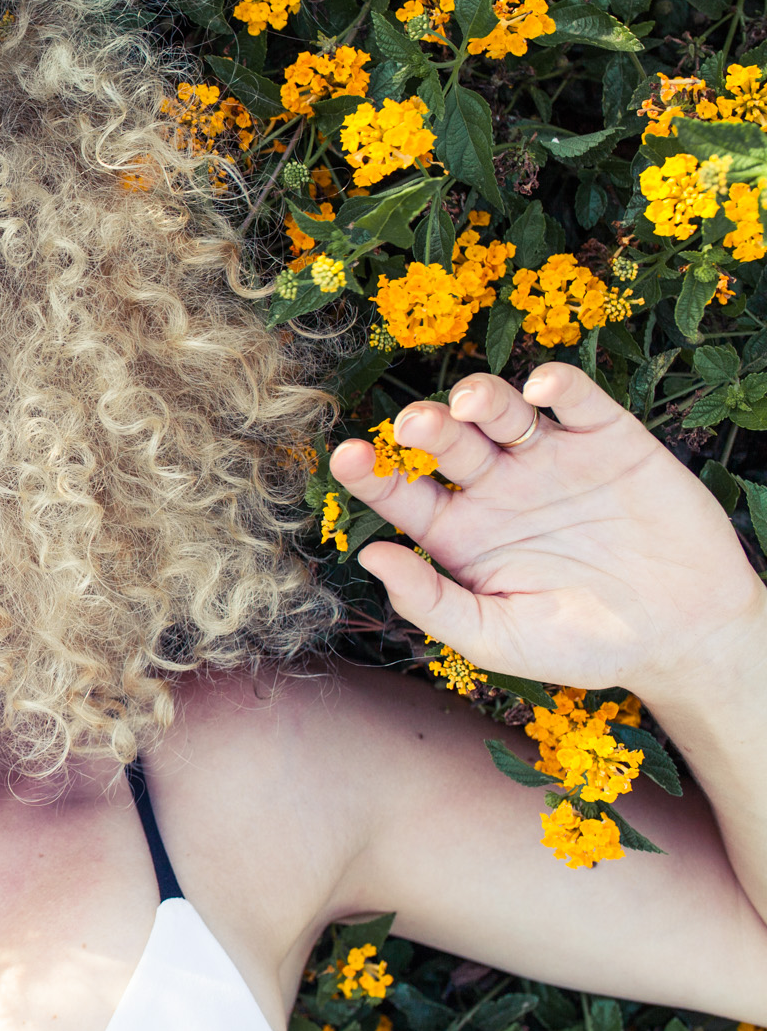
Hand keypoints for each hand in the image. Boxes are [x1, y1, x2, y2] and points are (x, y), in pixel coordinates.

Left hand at [330, 364, 766, 702]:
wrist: (685, 638)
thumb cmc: (583, 646)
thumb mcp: (498, 638)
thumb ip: (431, 602)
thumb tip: (368, 556)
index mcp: (458, 532)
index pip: (400, 491)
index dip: (370, 473)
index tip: (346, 457)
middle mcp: (495, 487)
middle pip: (445, 440)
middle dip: (425, 426)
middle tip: (413, 428)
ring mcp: (550, 459)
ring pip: (500, 409)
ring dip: (479, 397)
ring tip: (468, 407)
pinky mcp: (608, 441)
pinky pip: (574, 398)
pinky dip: (556, 385)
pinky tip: (541, 391)